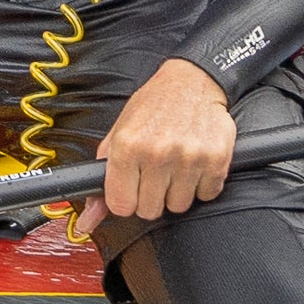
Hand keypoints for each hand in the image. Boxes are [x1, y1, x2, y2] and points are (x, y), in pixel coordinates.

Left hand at [80, 60, 235, 227]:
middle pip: (150, 210)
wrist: (192, 82)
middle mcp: (157, 152)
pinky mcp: (216, 159)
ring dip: (176, 191)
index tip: (131, 188)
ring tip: (175, 165)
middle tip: (155, 172)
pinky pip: (206, 195)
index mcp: (128, 146)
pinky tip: (193, 163)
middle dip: (151, 196)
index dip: (125, 199)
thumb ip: (100, 179)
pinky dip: (201, 185)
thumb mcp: (118, 135)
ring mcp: (188, 157)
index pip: (121, 205)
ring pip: (178, 206)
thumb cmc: (153, 107)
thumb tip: (88, 221)